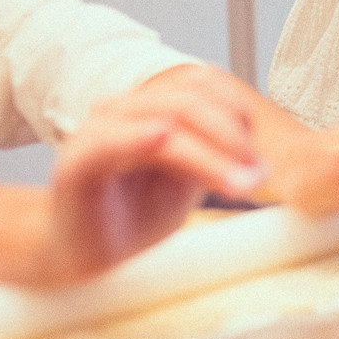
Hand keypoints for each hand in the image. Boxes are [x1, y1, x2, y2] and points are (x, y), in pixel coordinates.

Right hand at [29, 71, 267, 287]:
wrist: (87, 254)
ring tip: (238, 184)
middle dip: (234, 138)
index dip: (240, 113)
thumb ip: (219, 154)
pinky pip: (110, 141)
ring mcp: (98, 131)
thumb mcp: (191, 178)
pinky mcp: (77, 164)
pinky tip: (159, 138)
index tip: (260, 158)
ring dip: (210, 154)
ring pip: (167, 121)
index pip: (204, 84)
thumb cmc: (137, 213)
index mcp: (152, 105)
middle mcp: (125, 109)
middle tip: (257, 177)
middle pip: (192, 100)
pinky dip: (137, 136)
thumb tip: (261, 159)